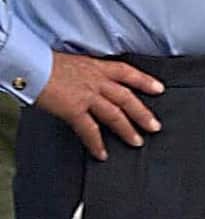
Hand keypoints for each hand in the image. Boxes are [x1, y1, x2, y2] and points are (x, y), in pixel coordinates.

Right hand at [36, 52, 164, 160]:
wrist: (30, 65)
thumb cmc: (45, 64)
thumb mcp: (73, 63)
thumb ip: (86, 75)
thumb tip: (90, 85)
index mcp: (95, 67)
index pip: (126, 72)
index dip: (144, 81)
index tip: (159, 89)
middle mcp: (95, 80)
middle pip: (126, 97)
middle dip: (143, 113)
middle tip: (155, 126)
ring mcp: (86, 95)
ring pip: (115, 114)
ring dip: (127, 129)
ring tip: (137, 142)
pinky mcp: (74, 109)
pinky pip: (90, 129)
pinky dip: (97, 143)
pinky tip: (102, 154)